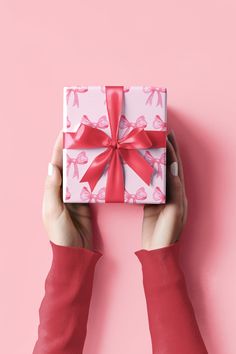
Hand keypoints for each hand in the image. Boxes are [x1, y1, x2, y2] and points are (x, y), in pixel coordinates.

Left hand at [42, 130, 92, 248]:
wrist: (76, 252)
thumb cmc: (59, 234)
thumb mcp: (53, 212)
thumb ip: (52, 190)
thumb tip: (52, 166)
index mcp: (53, 190)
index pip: (56, 163)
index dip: (60, 147)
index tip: (67, 131)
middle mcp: (64, 189)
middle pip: (70, 164)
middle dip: (76, 149)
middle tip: (85, 134)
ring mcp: (77, 194)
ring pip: (82, 171)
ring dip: (87, 158)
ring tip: (95, 144)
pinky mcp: (88, 200)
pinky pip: (92, 183)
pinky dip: (96, 172)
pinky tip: (102, 163)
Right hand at [141, 130, 187, 249]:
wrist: (157, 250)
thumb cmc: (168, 233)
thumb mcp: (174, 212)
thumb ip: (175, 191)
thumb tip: (174, 168)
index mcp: (180, 193)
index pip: (176, 166)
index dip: (172, 150)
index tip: (166, 135)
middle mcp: (172, 192)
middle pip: (169, 166)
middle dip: (166, 149)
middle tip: (158, 133)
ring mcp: (161, 197)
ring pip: (157, 173)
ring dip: (153, 158)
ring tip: (146, 145)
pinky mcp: (150, 203)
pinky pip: (147, 184)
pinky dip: (143, 173)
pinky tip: (137, 165)